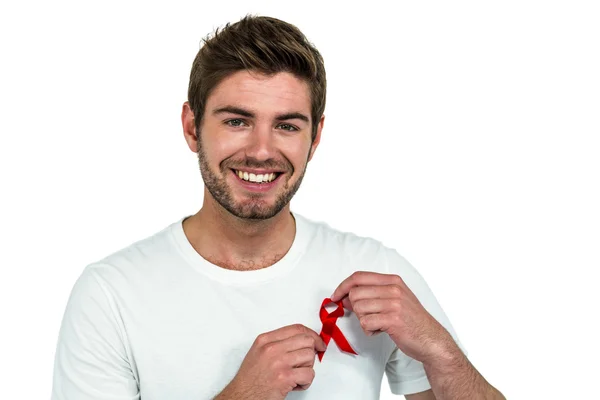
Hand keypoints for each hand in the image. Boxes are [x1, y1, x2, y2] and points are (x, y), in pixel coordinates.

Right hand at [226, 324, 326, 399]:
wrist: (242, 396)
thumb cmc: (251, 378)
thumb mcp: (259, 351)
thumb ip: (278, 343)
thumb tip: (303, 340)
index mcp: (266, 339)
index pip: (297, 328)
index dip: (312, 335)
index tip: (317, 342)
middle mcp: (272, 348)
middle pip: (307, 340)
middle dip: (311, 352)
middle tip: (306, 362)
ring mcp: (279, 362)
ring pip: (310, 356)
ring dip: (307, 368)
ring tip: (296, 375)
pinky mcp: (285, 377)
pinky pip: (309, 374)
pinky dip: (306, 382)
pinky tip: (296, 384)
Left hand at [330, 271, 453, 363]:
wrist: (431, 339)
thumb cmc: (411, 320)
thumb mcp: (395, 299)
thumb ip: (372, 294)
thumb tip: (345, 297)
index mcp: (393, 280)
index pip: (359, 276)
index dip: (342, 286)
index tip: (335, 296)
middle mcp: (393, 289)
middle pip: (355, 293)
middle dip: (355, 308)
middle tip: (367, 316)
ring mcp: (394, 303)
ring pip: (359, 308)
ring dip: (364, 321)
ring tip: (378, 324)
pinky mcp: (392, 320)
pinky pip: (365, 323)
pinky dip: (369, 330)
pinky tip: (380, 331)